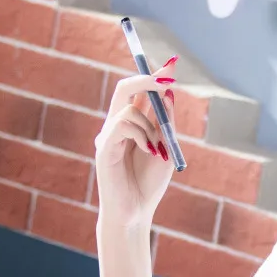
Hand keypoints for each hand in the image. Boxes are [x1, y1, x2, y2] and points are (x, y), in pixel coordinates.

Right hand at [95, 58, 180, 227]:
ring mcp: (107, 136)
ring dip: (150, 125)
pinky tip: (149, 152)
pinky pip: (123, 125)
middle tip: (168, 78)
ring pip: (128, 109)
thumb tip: (168, 93)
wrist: (136, 211)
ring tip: (157, 150)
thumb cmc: (149, 183)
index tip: (172, 65)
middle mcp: (116, 126)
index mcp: (132, 125)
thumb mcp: (167, 147)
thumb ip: (166, 122)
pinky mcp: (103, 147)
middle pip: (124, 88)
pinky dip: (142, 135)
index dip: (154, 76)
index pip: (140, 92)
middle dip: (147, 79)